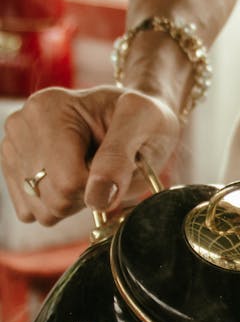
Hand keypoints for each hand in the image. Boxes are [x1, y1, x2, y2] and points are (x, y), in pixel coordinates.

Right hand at [0, 85, 180, 225]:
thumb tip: (98, 199)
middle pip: (53, 200)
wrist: (129, 114)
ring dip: (74, 201)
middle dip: (88, 194)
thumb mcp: (144, 123)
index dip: (102, 185)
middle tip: (105, 168)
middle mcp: (21, 125)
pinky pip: (32, 213)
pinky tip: (73, 179)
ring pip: (42, 211)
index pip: (69, 181)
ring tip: (89, 171)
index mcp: (49, 108)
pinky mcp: (12, 170)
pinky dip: (59, 205)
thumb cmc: (141, 117)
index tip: (117, 163)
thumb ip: (119, 158)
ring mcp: (12, 148)